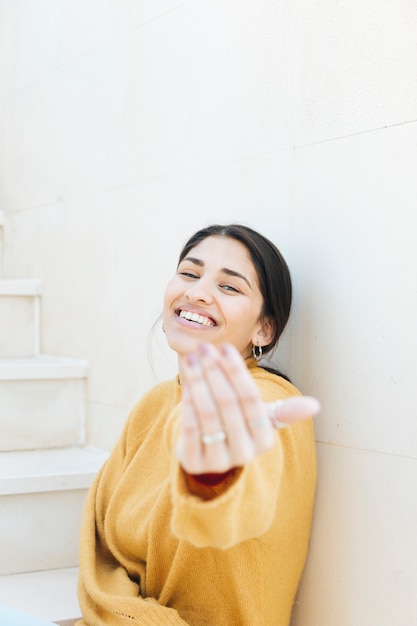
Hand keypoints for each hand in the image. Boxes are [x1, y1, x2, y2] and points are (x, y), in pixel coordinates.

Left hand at [176, 342, 319, 474]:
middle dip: (214, 372)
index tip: (225, 347)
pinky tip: (185, 386)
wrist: (211, 459)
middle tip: (204, 349)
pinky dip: (187, 405)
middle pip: (228, 404)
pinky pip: (190, 430)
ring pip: (208, 414)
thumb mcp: (262, 420)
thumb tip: (316, 405)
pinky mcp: (195, 463)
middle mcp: (244, 452)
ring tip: (191, 360)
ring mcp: (219, 460)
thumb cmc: (240, 429)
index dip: (236, 371)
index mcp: (264, 438)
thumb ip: (284, 410)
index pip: (250, 398)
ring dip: (197, 383)